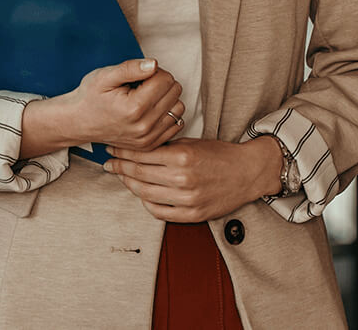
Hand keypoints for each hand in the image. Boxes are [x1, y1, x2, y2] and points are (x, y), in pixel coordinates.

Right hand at [22, 58, 184, 155]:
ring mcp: (147, 139)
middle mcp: (144, 126)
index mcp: (134, 108)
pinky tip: (152, 109)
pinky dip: (168, 114)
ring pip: (179, 108)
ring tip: (147, 96)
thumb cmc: (90, 96)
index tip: (139, 75)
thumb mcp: (105, 76)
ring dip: (167, 98)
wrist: (78, 123)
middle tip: (142, 84)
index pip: (166, 79)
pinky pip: (176, 124)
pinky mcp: (150, 145)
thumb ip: (131, 68)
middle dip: (162, 82)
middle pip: (175, 92)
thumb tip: (154, 64)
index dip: (154, 71)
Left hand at [105, 137, 281, 222]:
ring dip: (129, 184)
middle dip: (120, 167)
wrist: (248, 172)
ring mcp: (187, 199)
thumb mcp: (193, 142)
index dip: (123, 151)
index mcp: (183, 156)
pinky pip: (159, 212)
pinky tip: (142, 194)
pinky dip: (146, 203)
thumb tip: (138, 147)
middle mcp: (183, 179)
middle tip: (109, 163)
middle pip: (139, 174)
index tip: (112, 148)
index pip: (142, 154)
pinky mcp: (191, 215)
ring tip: (122, 177)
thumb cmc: (221, 154)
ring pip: (145, 194)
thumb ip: (166, 146)